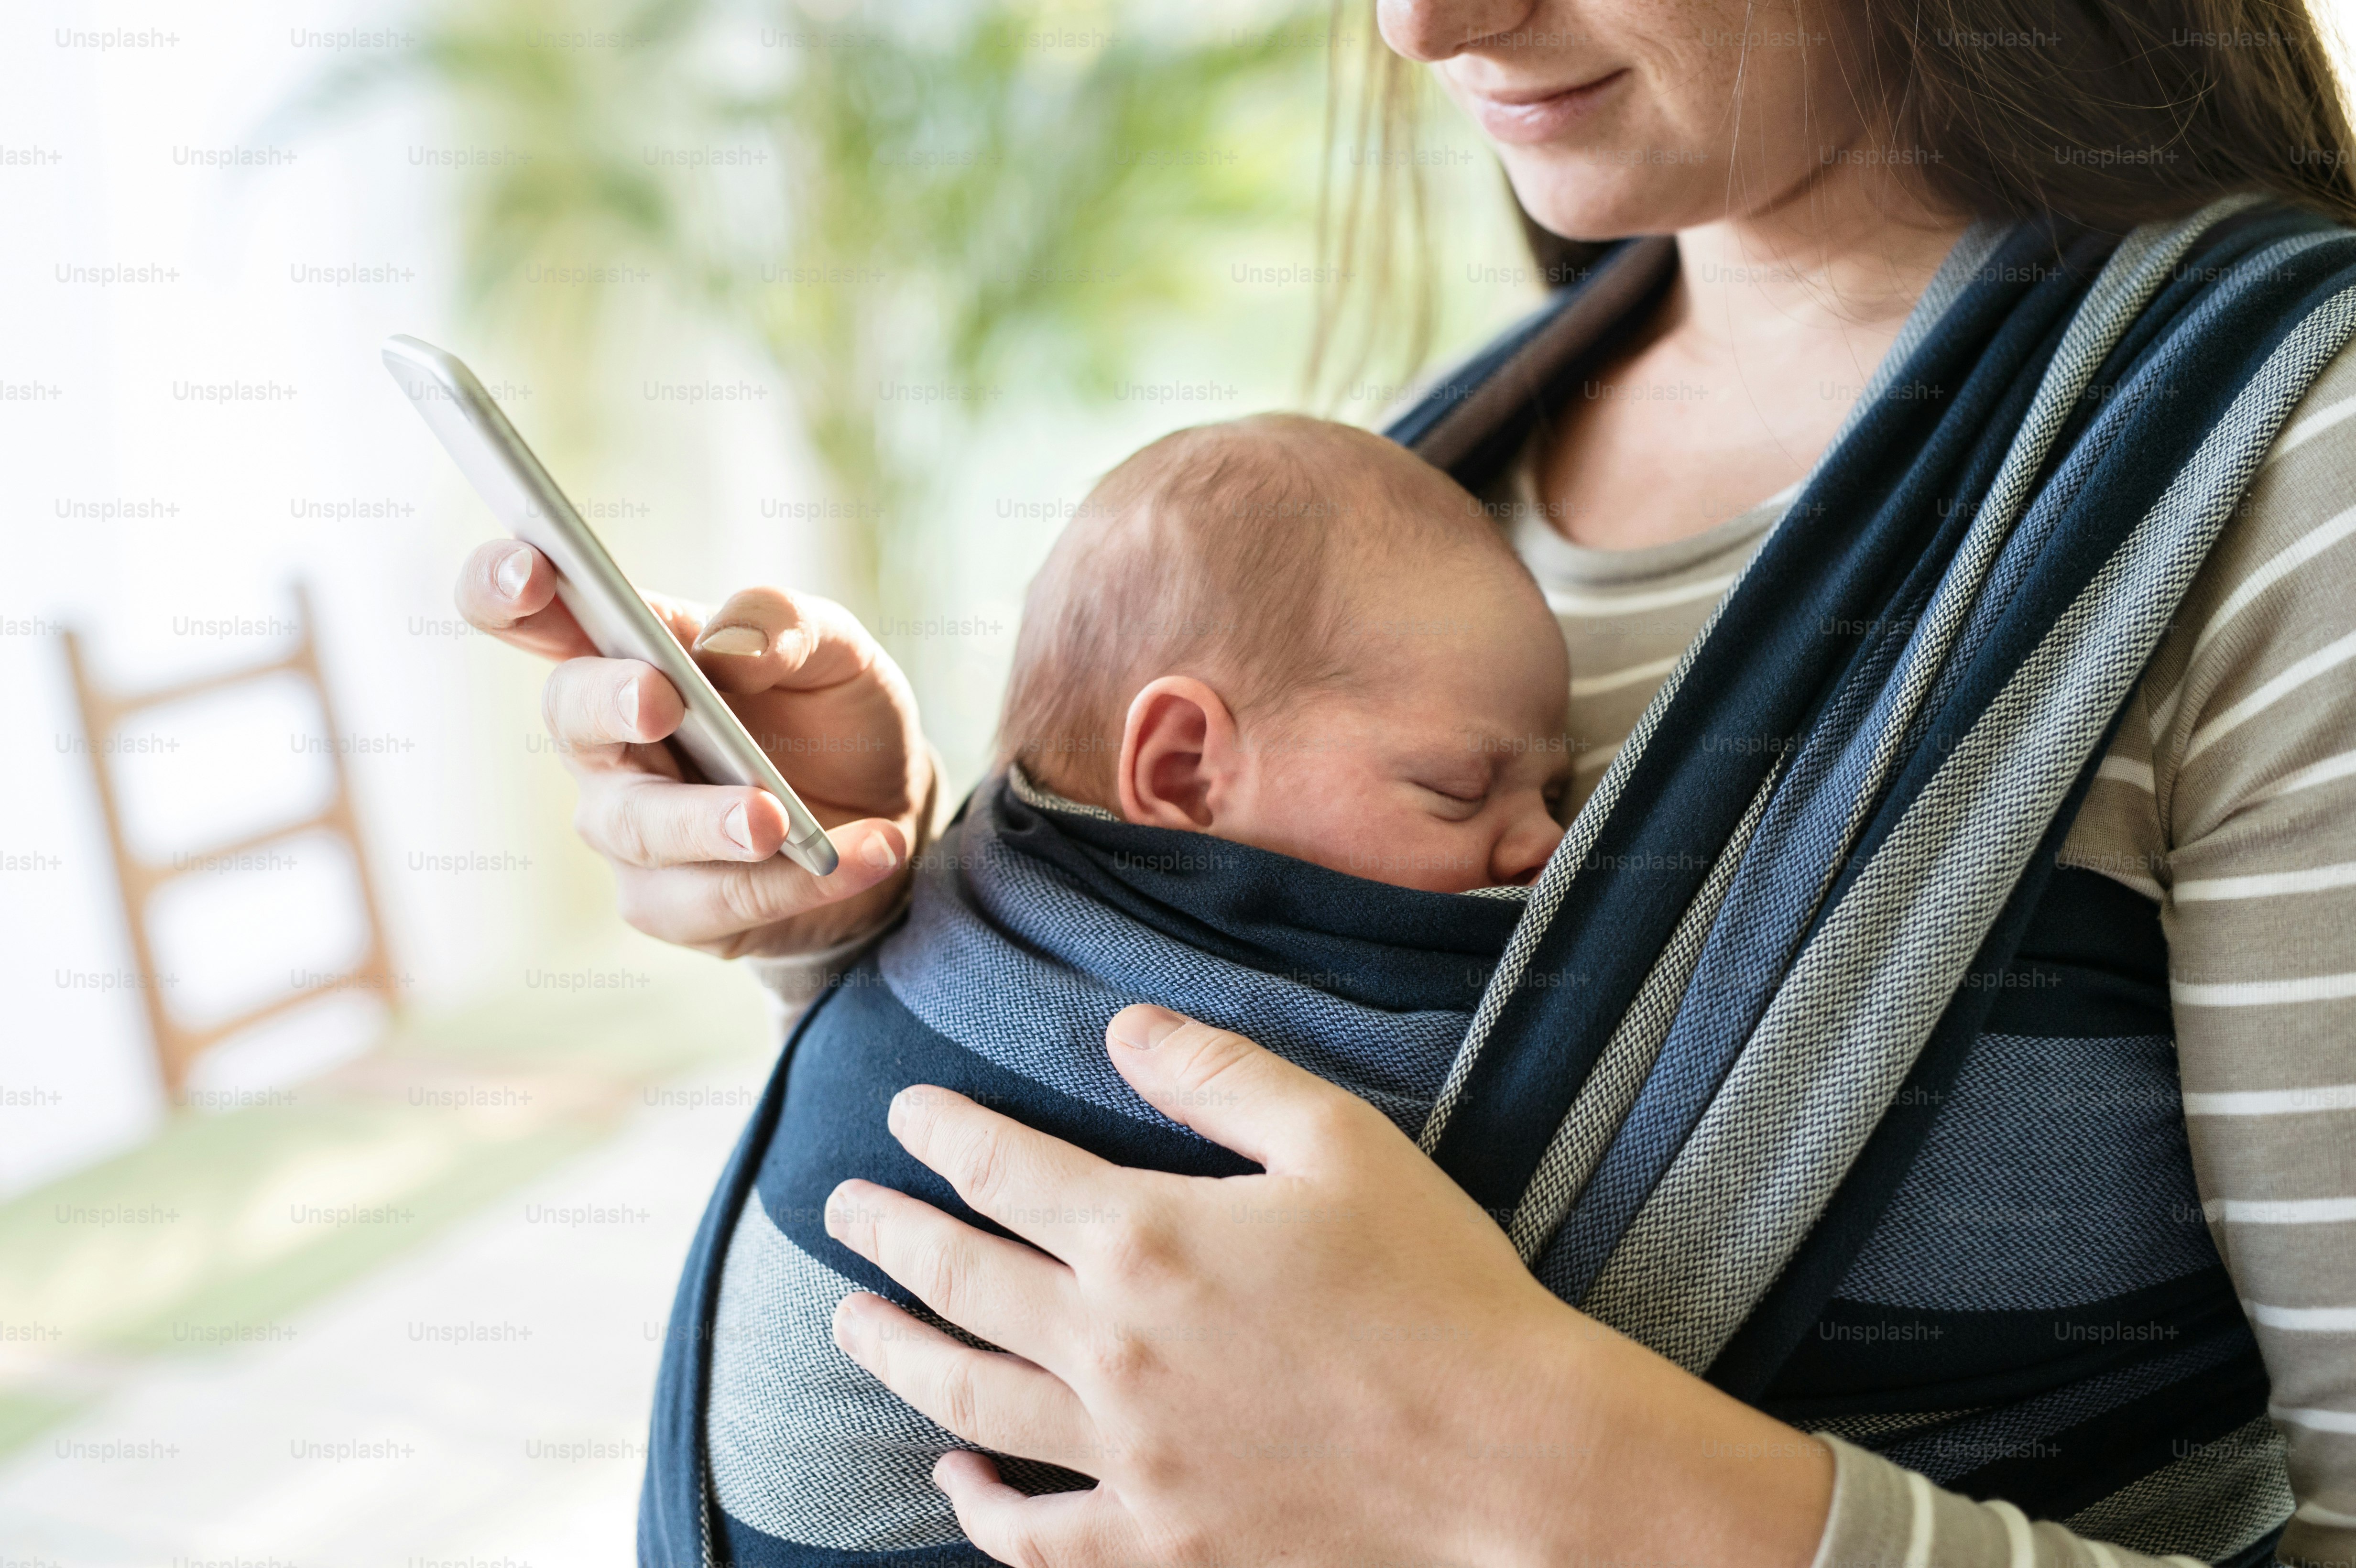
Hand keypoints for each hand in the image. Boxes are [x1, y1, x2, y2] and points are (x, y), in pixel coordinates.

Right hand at [454, 540, 929, 956]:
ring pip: (641, 827)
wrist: (889, 816)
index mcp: (630, 653)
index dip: (505, 588)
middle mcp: (608, 741)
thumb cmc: (834, 717)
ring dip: (711, 821)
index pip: (533, 614)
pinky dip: (795, 881)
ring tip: (778, 818)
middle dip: (611, 705)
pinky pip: (716, 901)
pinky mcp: (669, 905)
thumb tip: (730, 647)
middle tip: (661, 699)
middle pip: (570, 717)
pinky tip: (871, 853)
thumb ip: (786, 624)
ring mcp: (628, 827)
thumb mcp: (837, 651)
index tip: (531, 572)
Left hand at [824, 1007, 1833, 1567]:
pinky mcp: (1163, 1543)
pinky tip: (950, 1478)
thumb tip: (1123, 1028)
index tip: (906, 1114)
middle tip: (843, 1209)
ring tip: (852, 1320)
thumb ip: (1218, 1074)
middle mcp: (1111, 1349)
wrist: (1511, 1454)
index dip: (941, 1135)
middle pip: (959, 1279)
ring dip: (894, 1352)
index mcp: (1148, 1239)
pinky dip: (979, 1509)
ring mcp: (1127, 1458)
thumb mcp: (1340, 1141)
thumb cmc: (1438, 1285)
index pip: (1001, 1170)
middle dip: (889, 1234)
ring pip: (966, 1399)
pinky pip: (1037, 1538)